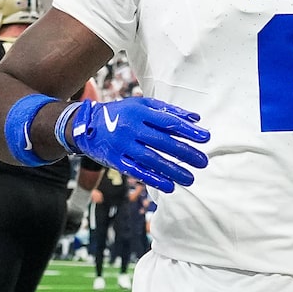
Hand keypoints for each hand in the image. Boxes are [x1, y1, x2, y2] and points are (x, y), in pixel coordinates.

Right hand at [56, 96, 209, 193]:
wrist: (86, 124)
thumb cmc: (122, 113)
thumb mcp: (142, 104)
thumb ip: (169, 111)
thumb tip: (196, 118)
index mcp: (140, 111)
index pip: (168, 122)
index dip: (188, 130)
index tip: (206, 138)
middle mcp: (131, 128)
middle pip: (162, 142)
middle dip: (185, 153)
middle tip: (203, 162)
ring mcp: (123, 145)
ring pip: (151, 159)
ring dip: (173, 170)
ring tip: (190, 179)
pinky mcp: (116, 160)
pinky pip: (137, 171)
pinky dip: (154, 180)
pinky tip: (169, 187)